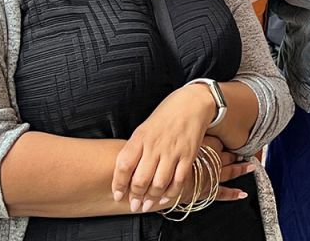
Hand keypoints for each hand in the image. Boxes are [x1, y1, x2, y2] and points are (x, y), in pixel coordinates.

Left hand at [112, 82, 215, 212]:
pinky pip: (179, 180)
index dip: (118, 184)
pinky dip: (172, 192)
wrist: (192, 103)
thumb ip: (136, 148)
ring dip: (152, 198)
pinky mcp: (189, 155)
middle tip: (134, 206)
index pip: (123, 165)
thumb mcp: (144, 128)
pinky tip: (166, 197)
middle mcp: (155, 145)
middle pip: (141, 179)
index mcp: (140, 137)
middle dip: (135, 197)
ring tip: (147, 206)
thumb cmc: (165, 115)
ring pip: (159, 183)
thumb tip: (127, 174)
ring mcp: (173, 151)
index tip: (117, 195)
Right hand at [161, 138, 254, 209]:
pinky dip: (233, 194)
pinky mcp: (206, 191)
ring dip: (241, 170)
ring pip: (230, 172)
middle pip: (228, 156)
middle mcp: (214, 161)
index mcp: (209, 146)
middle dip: (236, 154)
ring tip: (251, 166)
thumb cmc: (170, 157)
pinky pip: (222, 193)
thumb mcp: (179, 137)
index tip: (230, 134)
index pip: (220, 141)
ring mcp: (212, 176)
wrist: (166, 179)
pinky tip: (242, 194)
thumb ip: (188, 129)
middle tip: (244, 151)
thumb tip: (188, 111)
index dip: (226, 138)